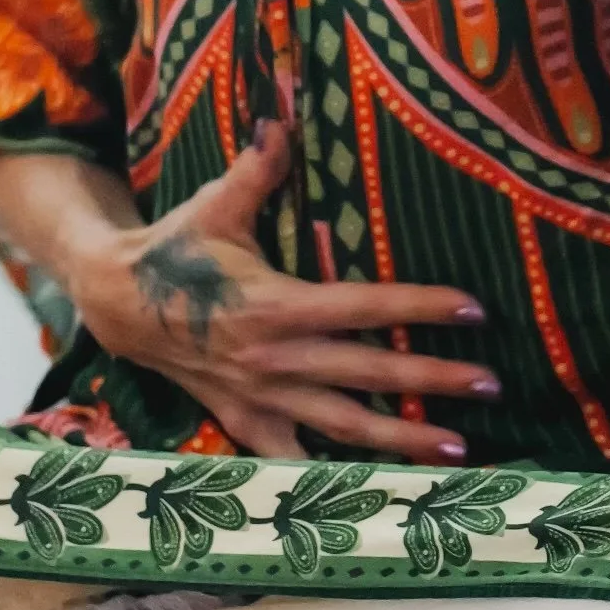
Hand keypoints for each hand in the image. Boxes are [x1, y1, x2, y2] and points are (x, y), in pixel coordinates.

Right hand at [65, 120, 497, 462]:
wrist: (117, 303)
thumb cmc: (176, 249)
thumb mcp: (217, 203)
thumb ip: (259, 165)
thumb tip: (286, 114)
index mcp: (276, 305)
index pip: (365, 307)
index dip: (422, 306)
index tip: (473, 309)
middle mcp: (275, 359)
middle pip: (369, 373)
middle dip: (434, 380)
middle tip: (491, 384)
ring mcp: (261, 399)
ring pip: (344, 428)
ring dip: (403, 441)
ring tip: (458, 450)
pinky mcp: (245, 423)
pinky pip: (296, 460)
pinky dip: (336, 479)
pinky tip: (380, 495)